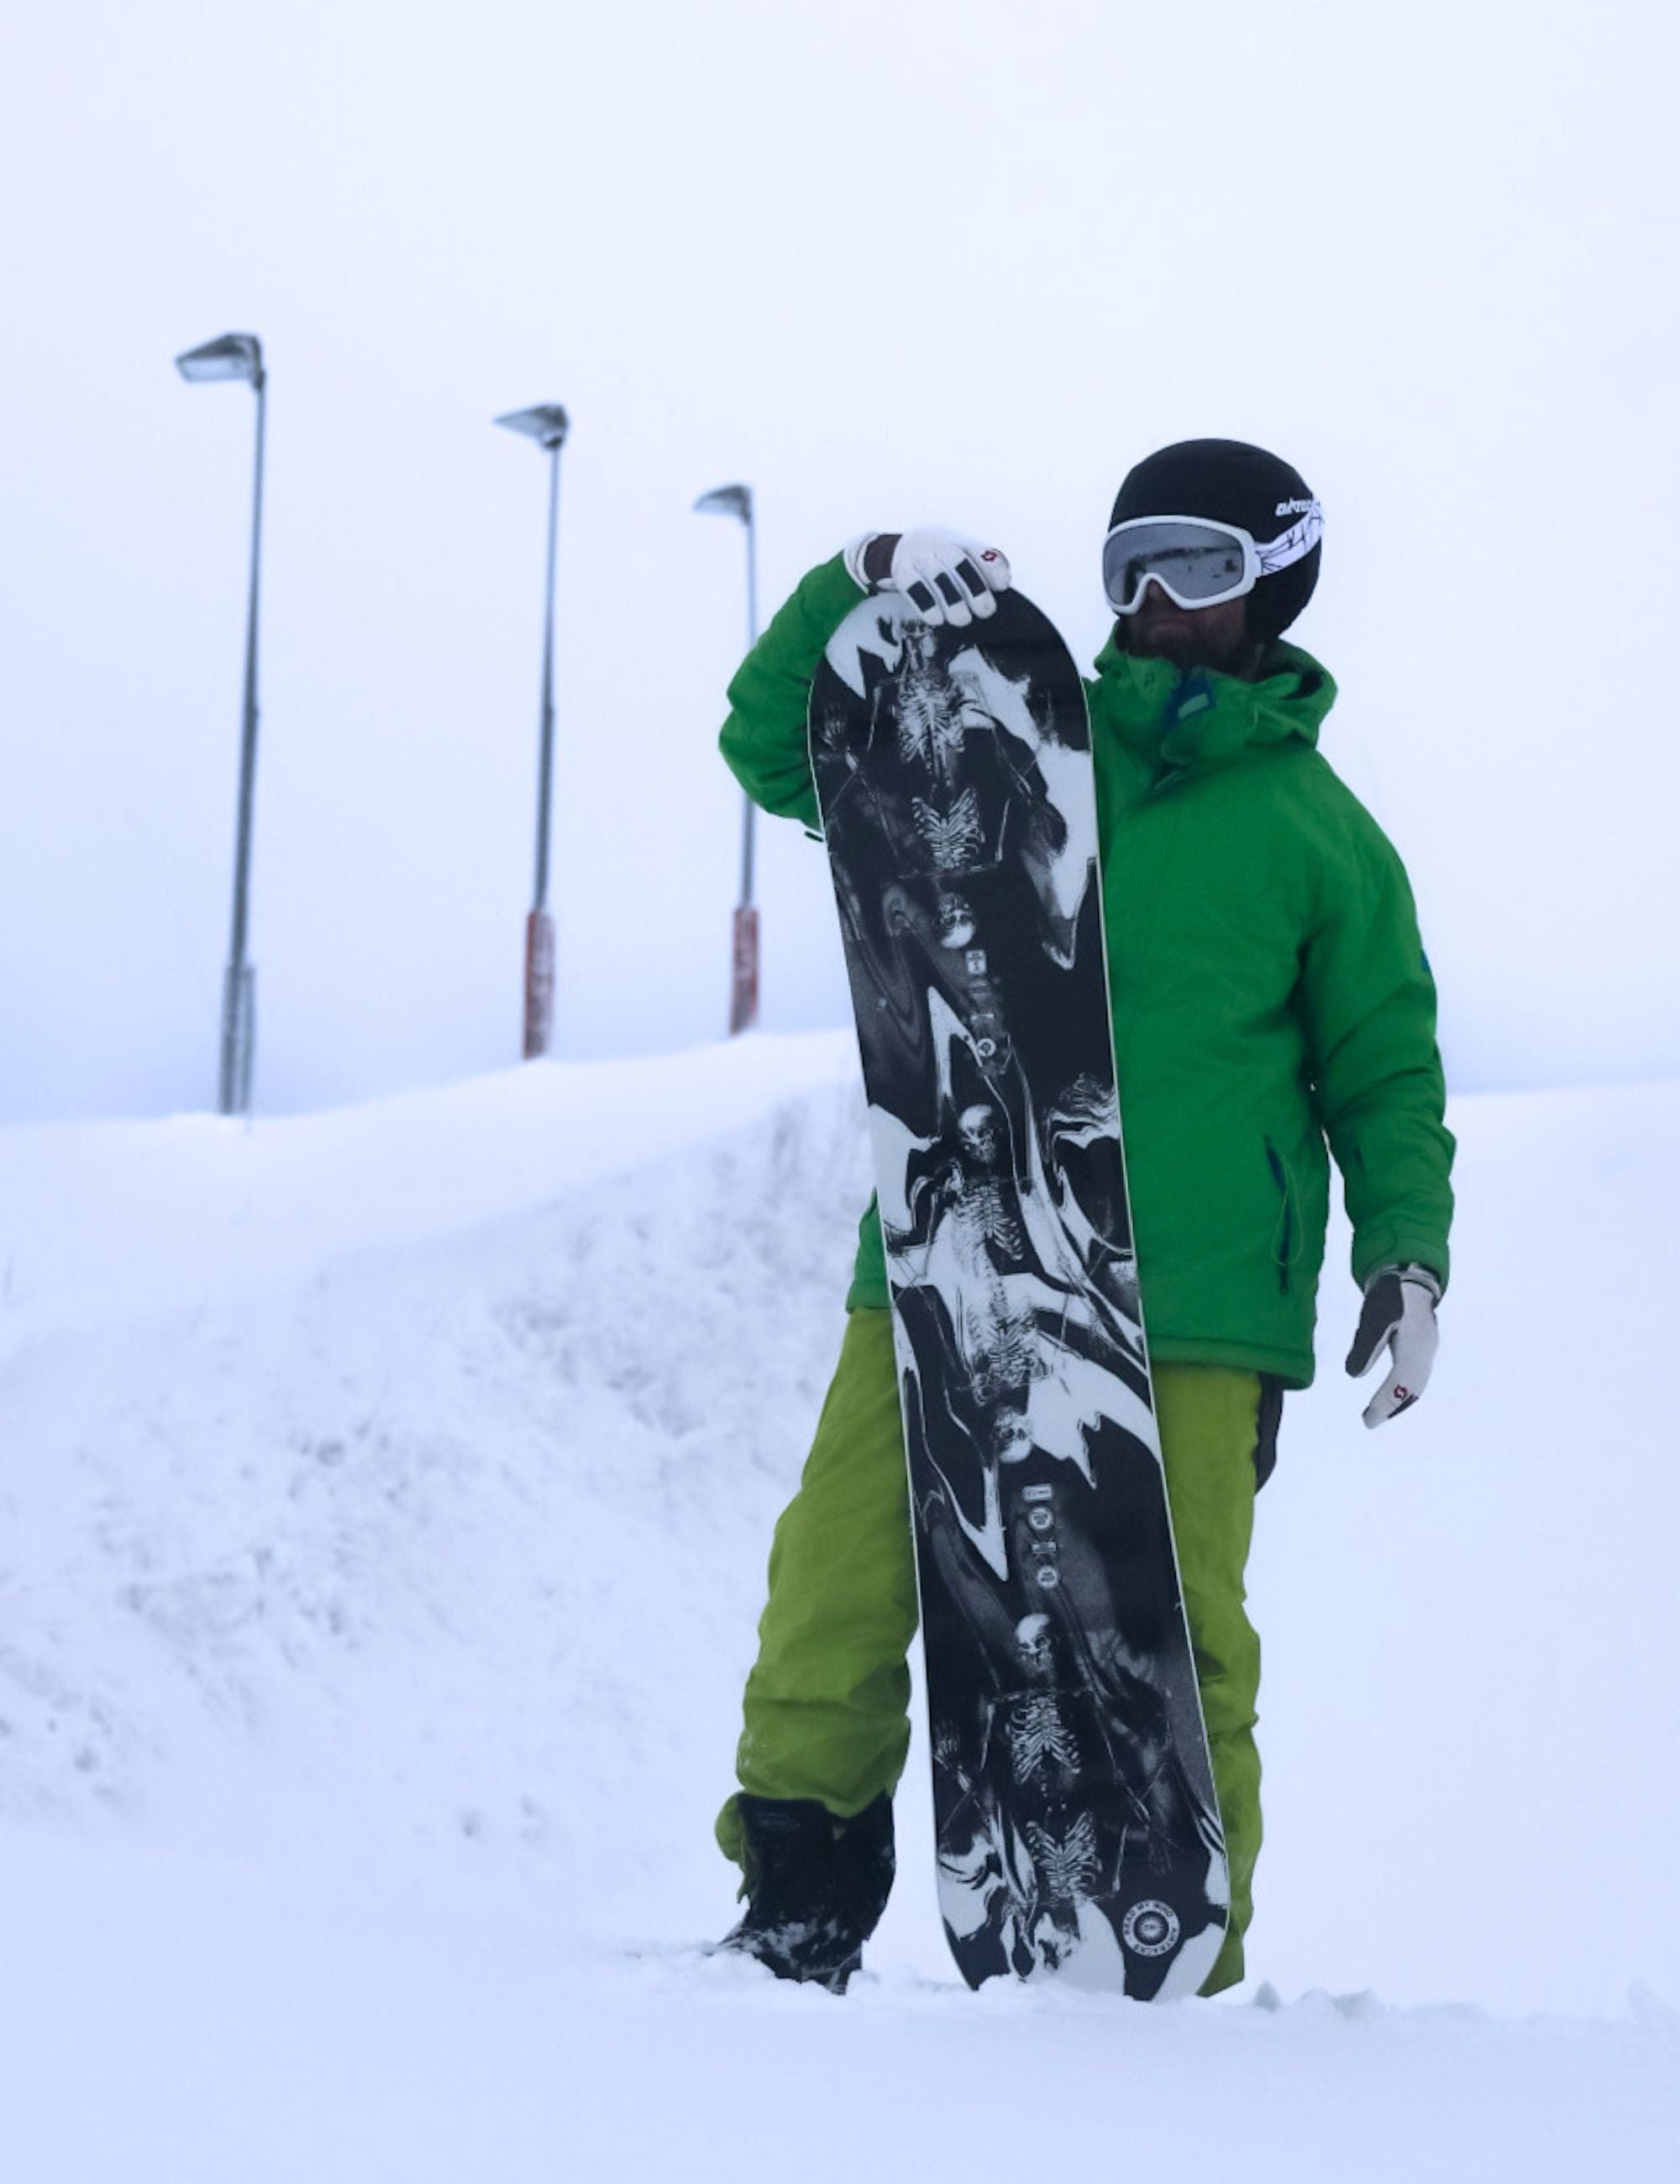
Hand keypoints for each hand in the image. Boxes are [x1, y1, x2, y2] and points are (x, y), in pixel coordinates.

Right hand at [844, 526, 1011, 626]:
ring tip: (962, 619)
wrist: (894, 550)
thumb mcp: (956, 554)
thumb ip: (979, 566)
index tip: (1002, 586)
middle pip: (958, 563)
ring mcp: (918, 557)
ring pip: (937, 578)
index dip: (991, 567)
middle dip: (974, 588)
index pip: (977, 549)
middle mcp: (937, 544)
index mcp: (955, 540)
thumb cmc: (934, 558)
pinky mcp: (902, 572)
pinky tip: (937, 618)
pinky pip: (915, 589)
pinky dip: (927, 606)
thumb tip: (1003, 582)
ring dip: (952, 602)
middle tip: (985, 610)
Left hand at [1345, 1263, 1440, 1428]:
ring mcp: (1429, 1349)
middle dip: (1392, 1406)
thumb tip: (1354, 1375)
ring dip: (1399, 1401)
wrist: (1411, 1276)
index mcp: (1414, 1344)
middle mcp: (1427, 1351)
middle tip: (1370, 1421)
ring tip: (1378, 1414)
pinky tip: (1390, 1395)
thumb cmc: (1390, 1295)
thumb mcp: (1373, 1317)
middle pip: (1413, 1388)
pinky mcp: (1425, 1347)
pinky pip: (1417, 1376)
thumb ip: (1365, 1345)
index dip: (1385, 1402)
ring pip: (1417, 1384)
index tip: (1368, 1418)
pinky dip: (1404, 1390)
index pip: (1401, 1382)